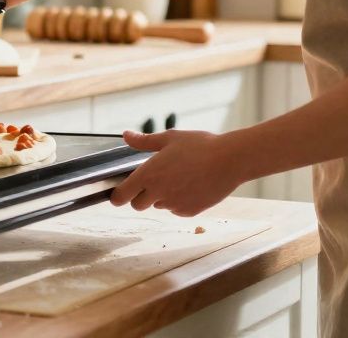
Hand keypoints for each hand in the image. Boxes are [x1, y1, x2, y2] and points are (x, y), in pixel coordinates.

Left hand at [110, 129, 244, 215]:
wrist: (230, 160)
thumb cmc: (200, 146)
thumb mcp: (170, 138)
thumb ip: (144, 141)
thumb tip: (126, 135)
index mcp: (148, 175)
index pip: (122, 196)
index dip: (117, 195)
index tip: (119, 192)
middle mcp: (158, 193)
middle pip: (137, 205)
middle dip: (140, 196)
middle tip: (152, 181)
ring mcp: (174, 204)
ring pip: (158, 206)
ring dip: (161, 197)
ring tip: (177, 177)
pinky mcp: (190, 212)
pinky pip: (176, 210)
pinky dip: (178, 201)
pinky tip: (190, 185)